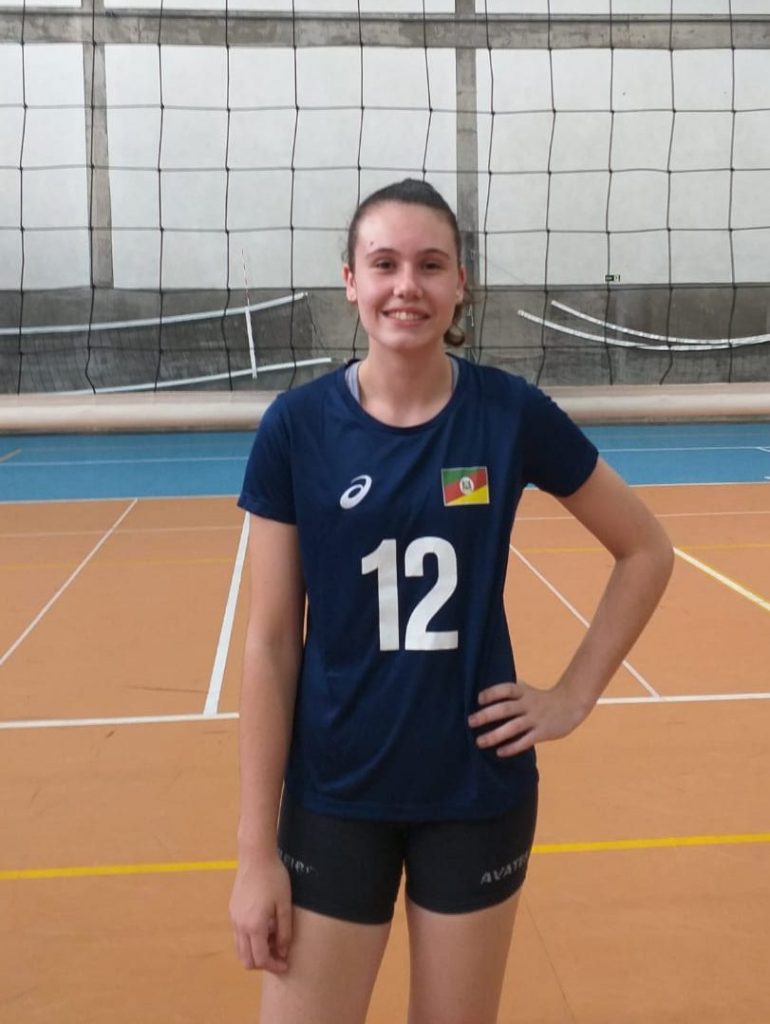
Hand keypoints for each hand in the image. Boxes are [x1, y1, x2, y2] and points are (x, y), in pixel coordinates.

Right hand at [229, 853, 292, 972]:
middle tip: (279, 955)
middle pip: (246, 960)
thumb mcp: (284, 905)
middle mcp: (240, 926)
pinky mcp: (233, 911)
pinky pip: (239, 936)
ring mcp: (234, 918)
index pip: (261, 959)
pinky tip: (265, 928)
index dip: (274, 966)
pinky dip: (250, 941)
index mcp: (253, 926)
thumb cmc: (274, 878)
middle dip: (263, 963)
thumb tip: (283, 951)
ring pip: (240, 949)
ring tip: (273, 940)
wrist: (255, 856)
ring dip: (255, 952)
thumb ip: (284, 931)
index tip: (286, 964)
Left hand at [468, 680, 589, 756]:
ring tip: (480, 741)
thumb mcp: (527, 690)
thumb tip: (484, 694)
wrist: (571, 705)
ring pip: (514, 727)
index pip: (506, 689)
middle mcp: (528, 704)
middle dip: (487, 715)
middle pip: (506, 708)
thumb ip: (510, 692)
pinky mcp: (542, 732)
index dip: (493, 693)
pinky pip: (526, 741)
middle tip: (471, 722)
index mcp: (523, 692)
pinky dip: (512, 747)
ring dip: (495, 735)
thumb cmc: (542, 699)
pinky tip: (500, 752)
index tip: (479, 699)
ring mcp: (535, 719)